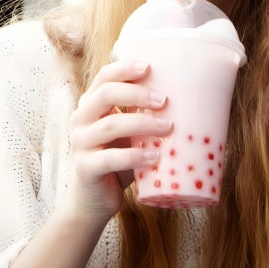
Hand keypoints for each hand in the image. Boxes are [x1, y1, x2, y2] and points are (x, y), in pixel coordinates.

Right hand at [61, 58, 171, 223]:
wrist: (93, 200)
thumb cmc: (116, 160)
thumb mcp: (126, 134)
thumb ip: (140, 116)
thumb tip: (188, 100)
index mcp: (90, 105)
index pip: (104, 78)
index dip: (124, 69)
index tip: (150, 67)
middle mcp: (80, 119)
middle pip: (105, 95)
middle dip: (137, 94)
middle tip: (164, 100)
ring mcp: (80, 143)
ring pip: (110, 125)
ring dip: (143, 124)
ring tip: (168, 127)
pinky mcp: (85, 168)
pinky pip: (110, 159)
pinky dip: (134, 157)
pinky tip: (155, 158)